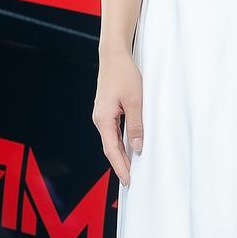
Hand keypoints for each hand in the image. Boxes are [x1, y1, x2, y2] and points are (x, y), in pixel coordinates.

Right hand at [93, 48, 143, 186]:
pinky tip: (129, 148)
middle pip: (110, 148)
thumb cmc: (124, 74)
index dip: (120, 167)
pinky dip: (120, 143)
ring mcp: (102, 114)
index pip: (111, 150)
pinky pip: (113, 131)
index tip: (127, 181)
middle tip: (130, 181)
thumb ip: (136, 125)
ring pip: (111, 140)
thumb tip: (136, 147)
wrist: (114, 56)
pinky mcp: (107, 110)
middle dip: (120, 165)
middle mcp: (100, 119)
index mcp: (104, 119)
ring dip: (121, 154)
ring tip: (131, 168)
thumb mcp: (135, 101)